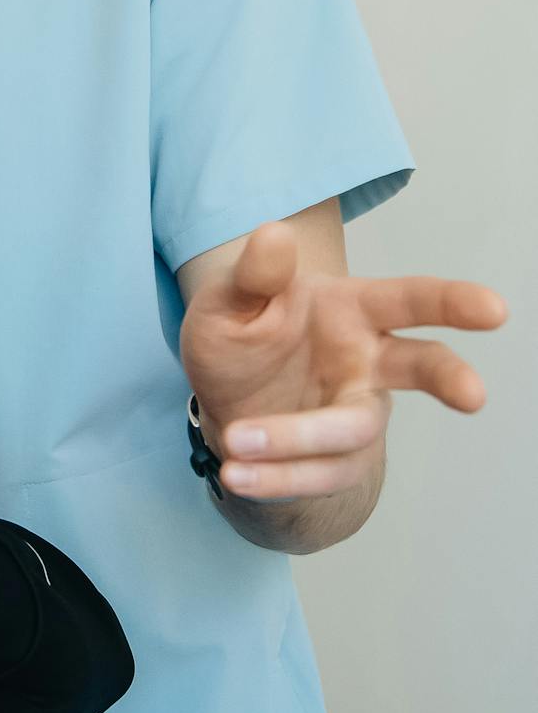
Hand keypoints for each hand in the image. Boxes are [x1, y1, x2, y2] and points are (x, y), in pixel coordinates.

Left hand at [180, 222, 506, 500]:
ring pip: (351, 431)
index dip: (452, 303)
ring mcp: (356, 412)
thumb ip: (252, 275)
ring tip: (237, 441)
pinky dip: (277, 478)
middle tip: (474, 396)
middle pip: (422, 367)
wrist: (218, 400)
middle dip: (451, 378)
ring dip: (297, 439)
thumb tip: (274, 234)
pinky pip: (318, 475)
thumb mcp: (226, 300)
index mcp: (351, 309)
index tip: (493, 310)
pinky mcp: (338, 461)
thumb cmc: (236, 336)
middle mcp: (367, 360)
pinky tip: (238, 475)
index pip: (409, 300)